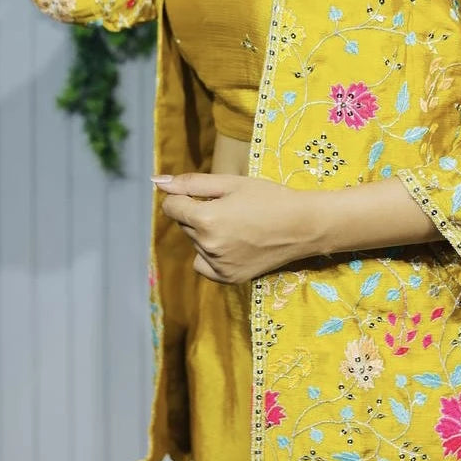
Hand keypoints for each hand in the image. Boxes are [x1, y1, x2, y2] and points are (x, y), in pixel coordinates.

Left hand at [152, 173, 314, 283]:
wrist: (303, 226)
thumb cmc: (269, 197)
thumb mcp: (231, 183)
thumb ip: (191, 183)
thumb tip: (157, 182)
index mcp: (205, 219)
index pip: (172, 207)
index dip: (184, 197)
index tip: (205, 194)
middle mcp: (208, 246)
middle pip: (184, 225)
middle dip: (198, 214)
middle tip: (231, 208)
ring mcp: (218, 265)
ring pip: (195, 244)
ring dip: (206, 234)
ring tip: (237, 225)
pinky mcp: (228, 278)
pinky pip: (203, 265)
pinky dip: (209, 255)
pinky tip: (231, 244)